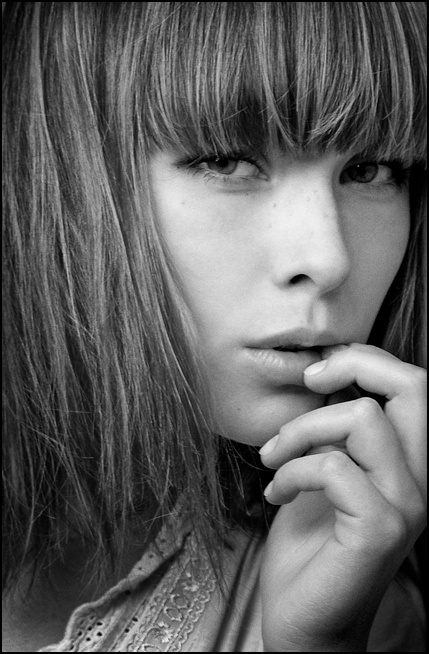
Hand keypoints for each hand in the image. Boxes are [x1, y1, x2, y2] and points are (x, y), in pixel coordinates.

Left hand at [259, 343, 426, 651]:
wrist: (303, 616)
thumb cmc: (310, 541)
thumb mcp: (325, 468)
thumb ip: (336, 430)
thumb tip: (324, 375)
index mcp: (411, 462)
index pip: (415, 385)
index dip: (366, 360)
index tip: (318, 373)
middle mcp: (422, 480)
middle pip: (414, 386)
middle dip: (353, 367)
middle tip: (309, 382)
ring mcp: (407, 505)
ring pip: (361, 419)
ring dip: (300, 431)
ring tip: (274, 460)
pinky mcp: (380, 529)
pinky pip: (331, 467)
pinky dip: (291, 472)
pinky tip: (276, 495)